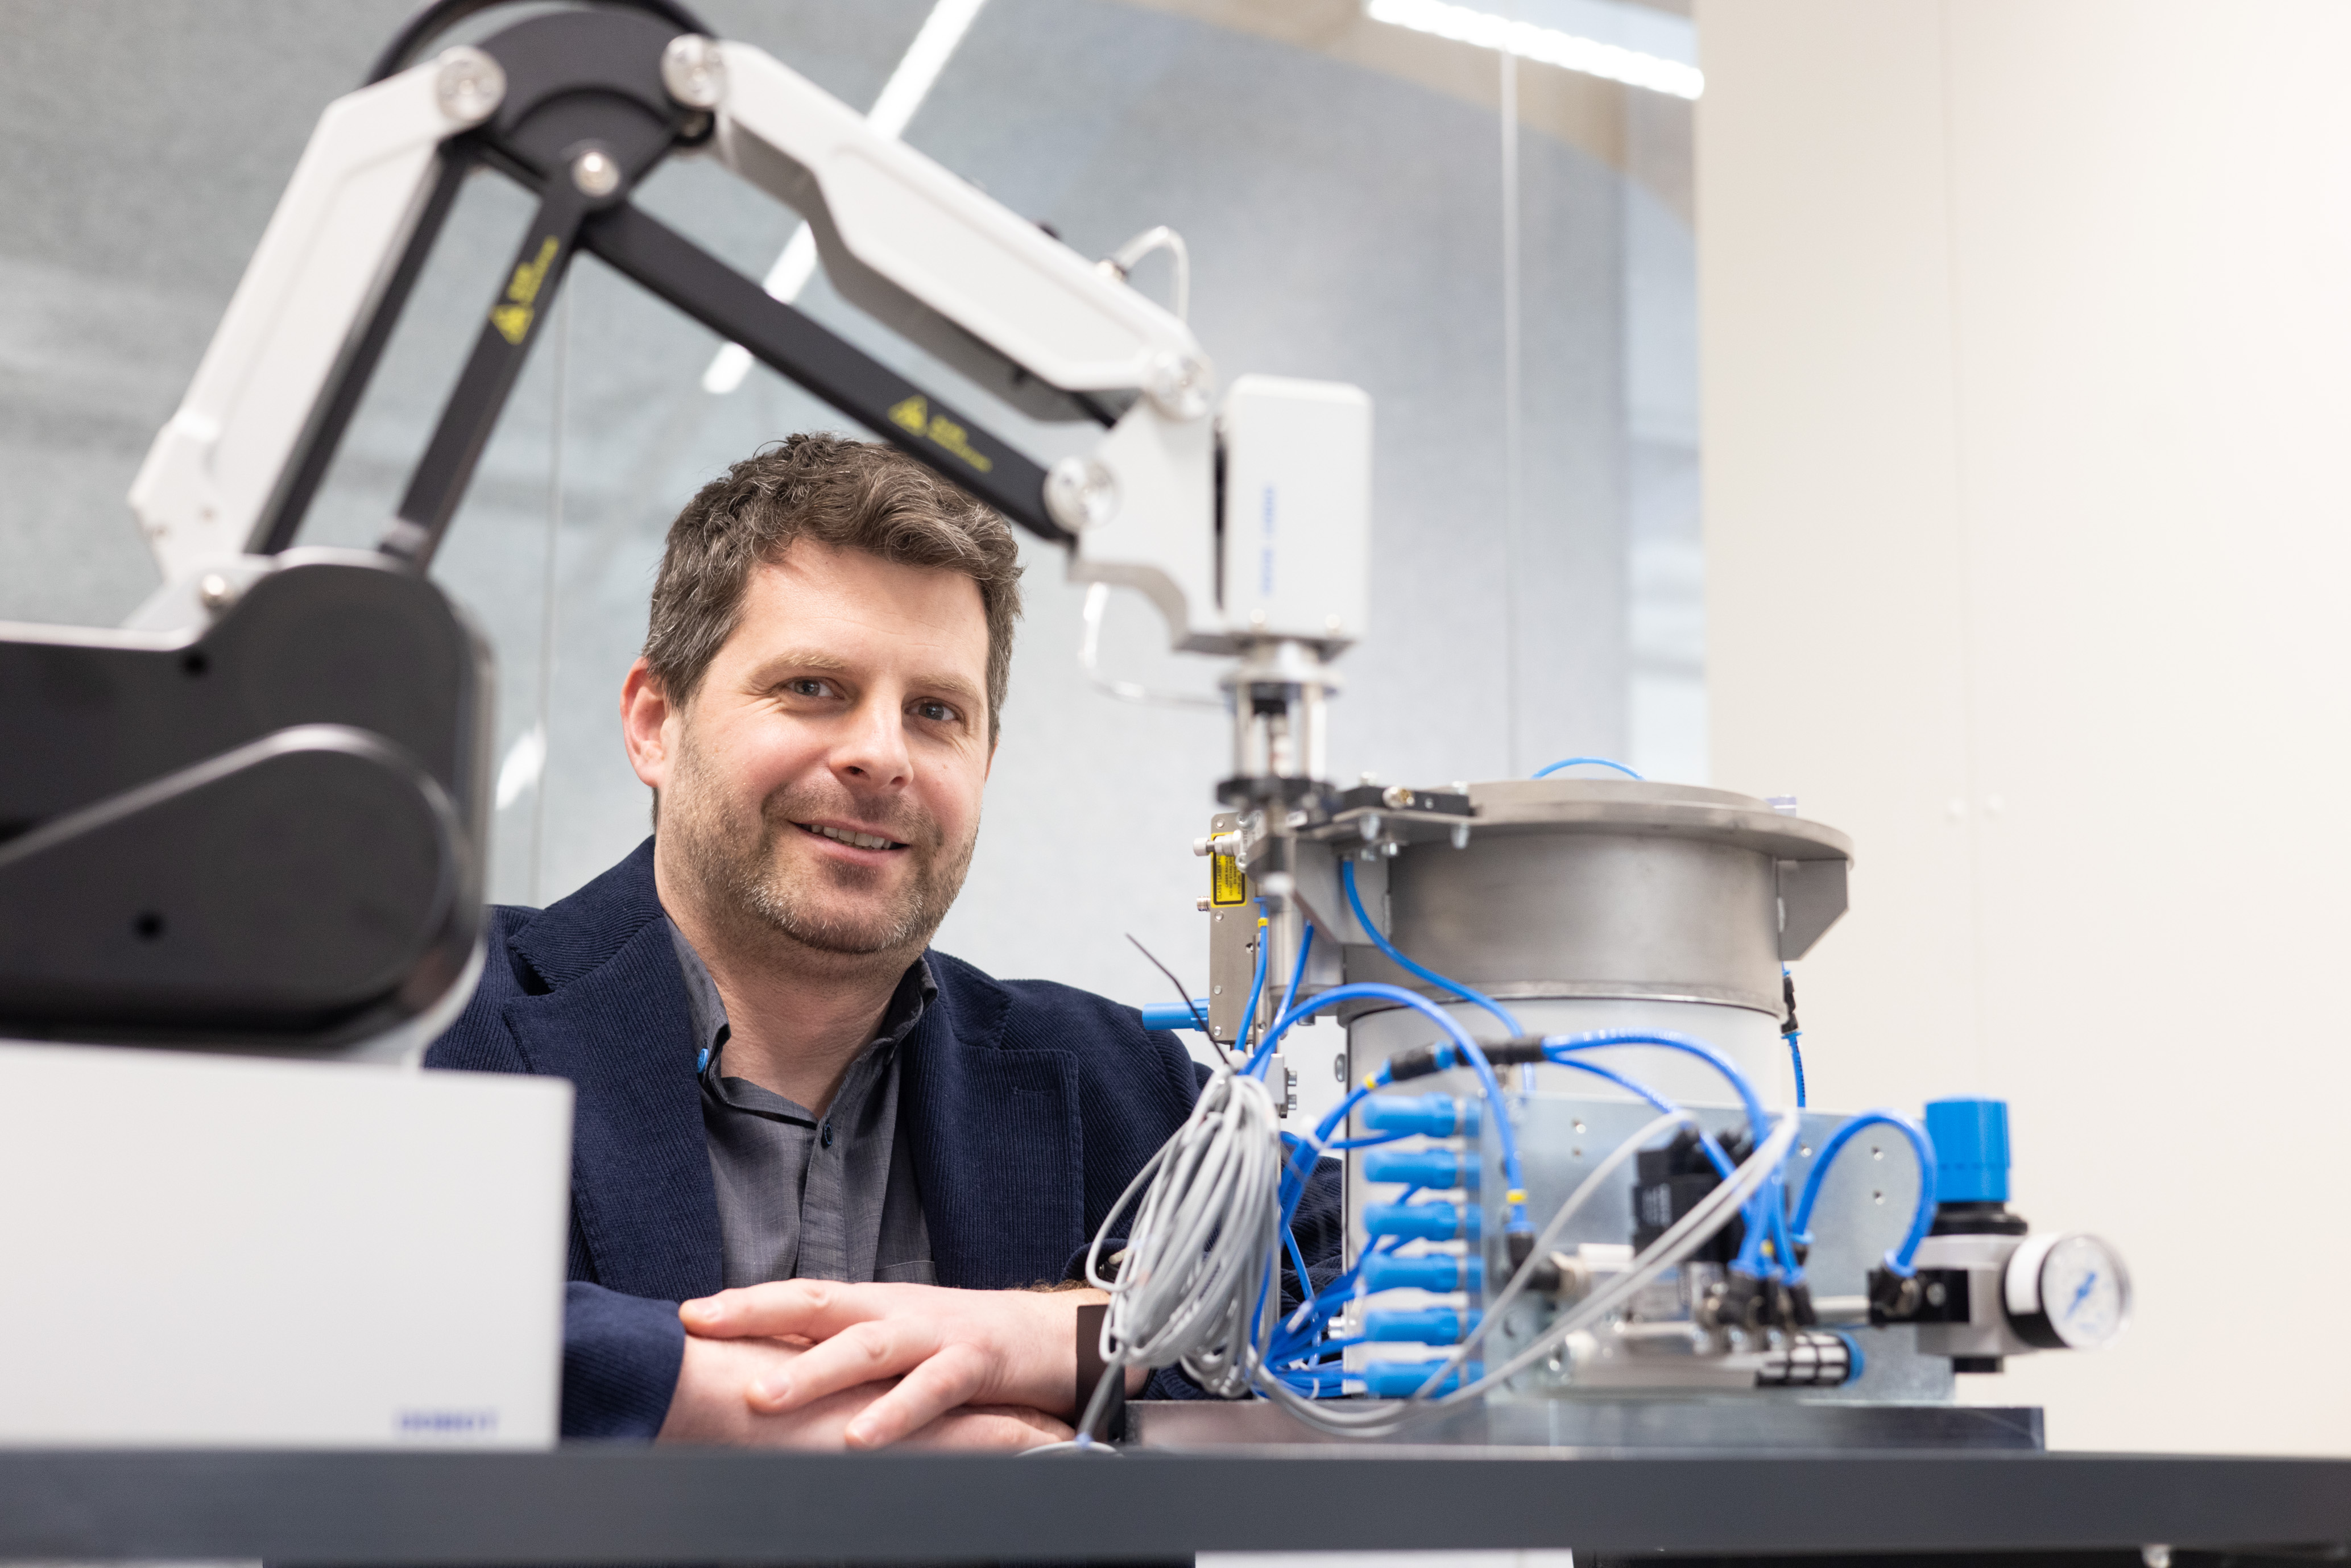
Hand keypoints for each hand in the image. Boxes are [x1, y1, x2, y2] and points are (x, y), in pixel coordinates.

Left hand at [679, 1281, 1138, 1448]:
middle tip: (702, 1334)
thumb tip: (776, 1379)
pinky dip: (896, 1412)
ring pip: (868, 1347)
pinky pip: (932, 1388)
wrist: (1058, 1335)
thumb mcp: (903, 1346)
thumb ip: (849, 1358)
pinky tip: (863, 1437)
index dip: (746, 1303)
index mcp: (875, 1306)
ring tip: (765, 1398)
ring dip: (813, 1372)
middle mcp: (898, 1311)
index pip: (801, 1297)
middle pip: (820, 1304)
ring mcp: (937, 1333)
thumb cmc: (969, 1346)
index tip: (689, 1314)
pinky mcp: (977, 1361)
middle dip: (758, 1316)